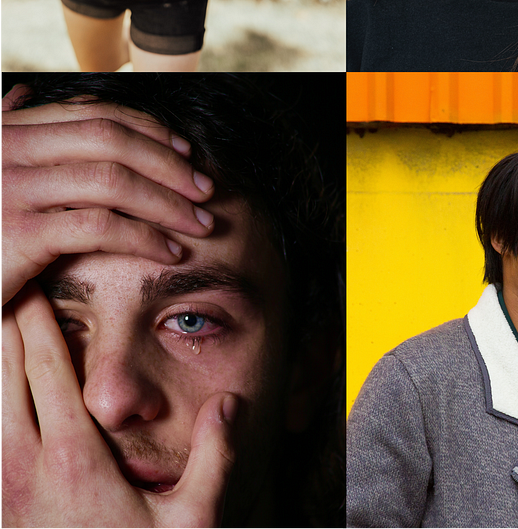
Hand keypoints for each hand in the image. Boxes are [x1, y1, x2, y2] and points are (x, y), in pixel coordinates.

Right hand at [0, 84, 215, 307]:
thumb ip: (4, 129)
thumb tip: (21, 95)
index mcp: (9, 131)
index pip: (96, 114)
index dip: (150, 130)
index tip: (186, 152)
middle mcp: (10, 150)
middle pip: (113, 140)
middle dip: (169, 163)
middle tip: (206, 189)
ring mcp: (12, 188)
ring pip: (114, 180)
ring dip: (169, 202)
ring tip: (200, 223)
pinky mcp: (17, 233)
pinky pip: (100, 227)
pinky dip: (145, 238)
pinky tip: (168, 251)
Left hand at [0, 282, 235, 527]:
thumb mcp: (195, 521)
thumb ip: (216, 459)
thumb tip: (229, 404)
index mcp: (75, 459)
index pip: (47, 370)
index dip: (38, 320)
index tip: (36, 281)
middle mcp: (27, 467)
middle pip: (4, 373)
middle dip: (3, 321)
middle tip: (9, 279)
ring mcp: (3, 488)